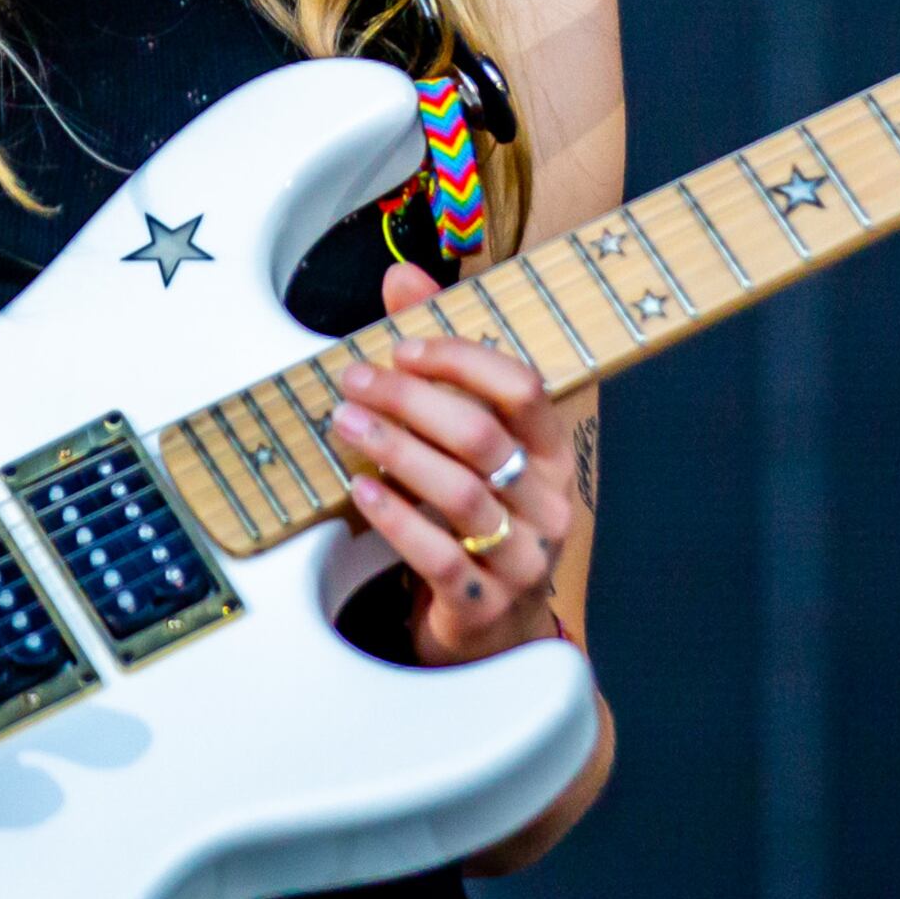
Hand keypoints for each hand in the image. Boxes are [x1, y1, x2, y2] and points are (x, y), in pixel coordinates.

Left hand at [332, 261, 582, 666]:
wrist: (498, 623)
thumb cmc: (483, 514)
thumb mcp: (470, 438)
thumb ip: (441, 357)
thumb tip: (402, 275)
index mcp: (553, 452)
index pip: (522, 388)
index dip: (461, 360)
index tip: (404, 348)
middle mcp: (549, 501)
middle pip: (482, 436)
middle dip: (411, 401)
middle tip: (354, 381)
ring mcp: (523, 556)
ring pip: (460, 493)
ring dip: (395, 451)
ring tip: (346, 424)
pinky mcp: (485, 601)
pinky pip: (438, 555)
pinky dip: (395, 517)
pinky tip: (360, 489)